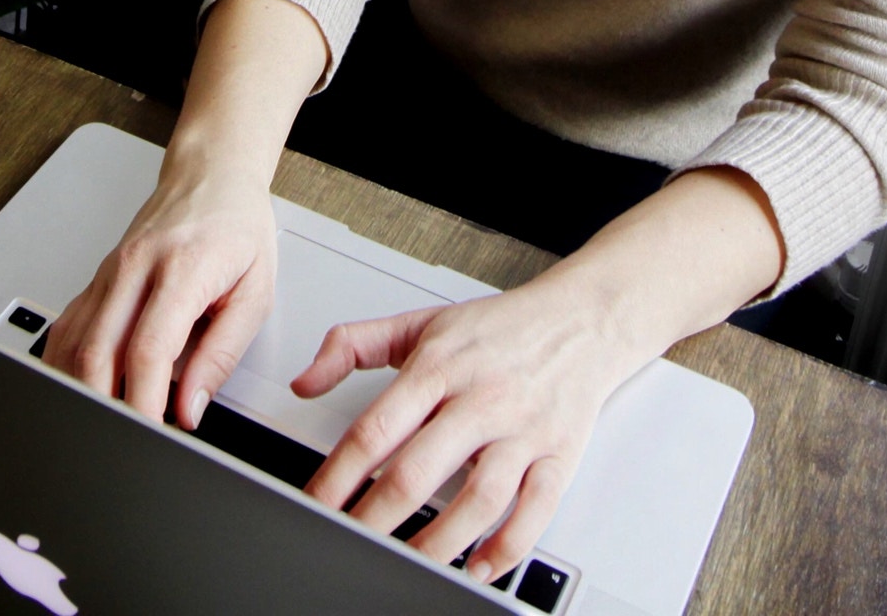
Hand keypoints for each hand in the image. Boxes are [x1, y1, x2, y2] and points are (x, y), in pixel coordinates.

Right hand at [42, 157, 277, 429]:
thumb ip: (223, 352)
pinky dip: (66, 366)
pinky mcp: (97, 279)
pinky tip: (77, 390)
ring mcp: (109, 272)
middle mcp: (135, 268)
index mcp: (182, 268)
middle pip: (98, 351)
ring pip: (73, 343)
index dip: (144, 400)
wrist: (211, 176)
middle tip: (120, 442)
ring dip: (78, 390)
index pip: (149, 348)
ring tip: (97, 426)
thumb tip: (191, 407)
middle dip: (102, 406)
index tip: (151, 434)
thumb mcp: (256, 291)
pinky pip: (68, 328)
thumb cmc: (238, 228)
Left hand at [293, 277, 645, 586]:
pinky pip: (536, 509)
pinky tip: (477, 567)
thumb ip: (353, 344)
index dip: (339, 473)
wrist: (583, 319)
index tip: (317, 504)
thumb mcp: (420, 323)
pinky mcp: (559, 455)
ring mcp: (522, 431)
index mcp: (439, 367)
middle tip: (349, 543)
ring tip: (406, 563)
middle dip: (376, 518)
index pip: (377, 428)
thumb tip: (303, 381)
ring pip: (478, 498)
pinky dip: (507, 546)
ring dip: (438, 541)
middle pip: (419, 470)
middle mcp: (481, 400)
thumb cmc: (500, 328)